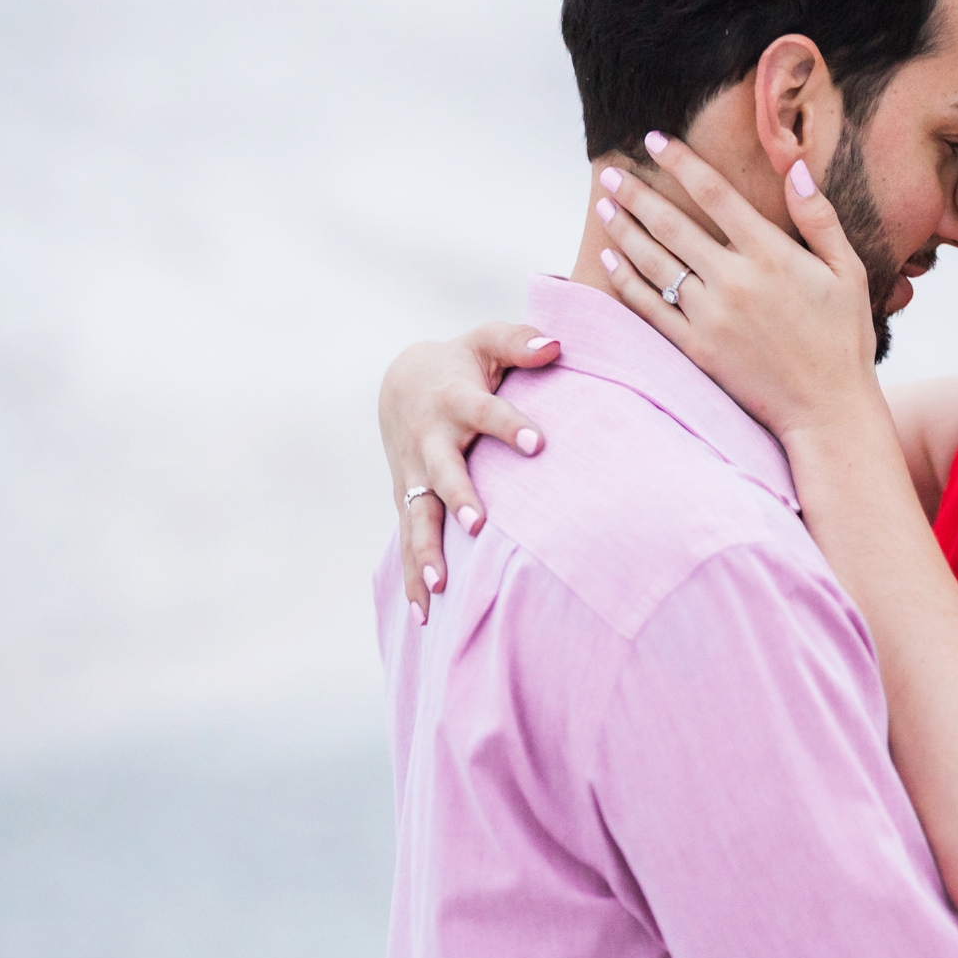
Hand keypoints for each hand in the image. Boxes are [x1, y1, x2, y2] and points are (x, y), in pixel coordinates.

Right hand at [380, 323, 557, 620]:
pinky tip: (424, 616)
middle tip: (478, 525)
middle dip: (459, 497)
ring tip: (440, 587)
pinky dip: (412, 577)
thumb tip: (556, 345)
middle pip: (443, 472)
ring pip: (418, 516)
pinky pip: (409, 541)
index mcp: (455, 400)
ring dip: (426, 551)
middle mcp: (430, 441)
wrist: (401, 383)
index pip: (485, 412)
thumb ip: (520, 342)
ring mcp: (415, 475)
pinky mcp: (409, 500)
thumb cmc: (461, 363)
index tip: (537, 442)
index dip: (509, 425)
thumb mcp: (487, 341)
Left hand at [594, 131, 883, 445]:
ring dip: (624, 230)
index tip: (655, 140)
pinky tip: (610, 259)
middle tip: (611, 173)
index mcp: (772, 254)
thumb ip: (819, 217)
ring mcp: (711, 316)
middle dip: (636, 193)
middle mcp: (735, 280)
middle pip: (672, 224)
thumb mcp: (848, 271)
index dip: (680, 161)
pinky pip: (651, 307)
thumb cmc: (844, 338)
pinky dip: (626, 280)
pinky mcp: (697, 348)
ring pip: (654, 262)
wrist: (828, 409)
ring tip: (604, 207)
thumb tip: (795, 168)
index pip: (714, 193)